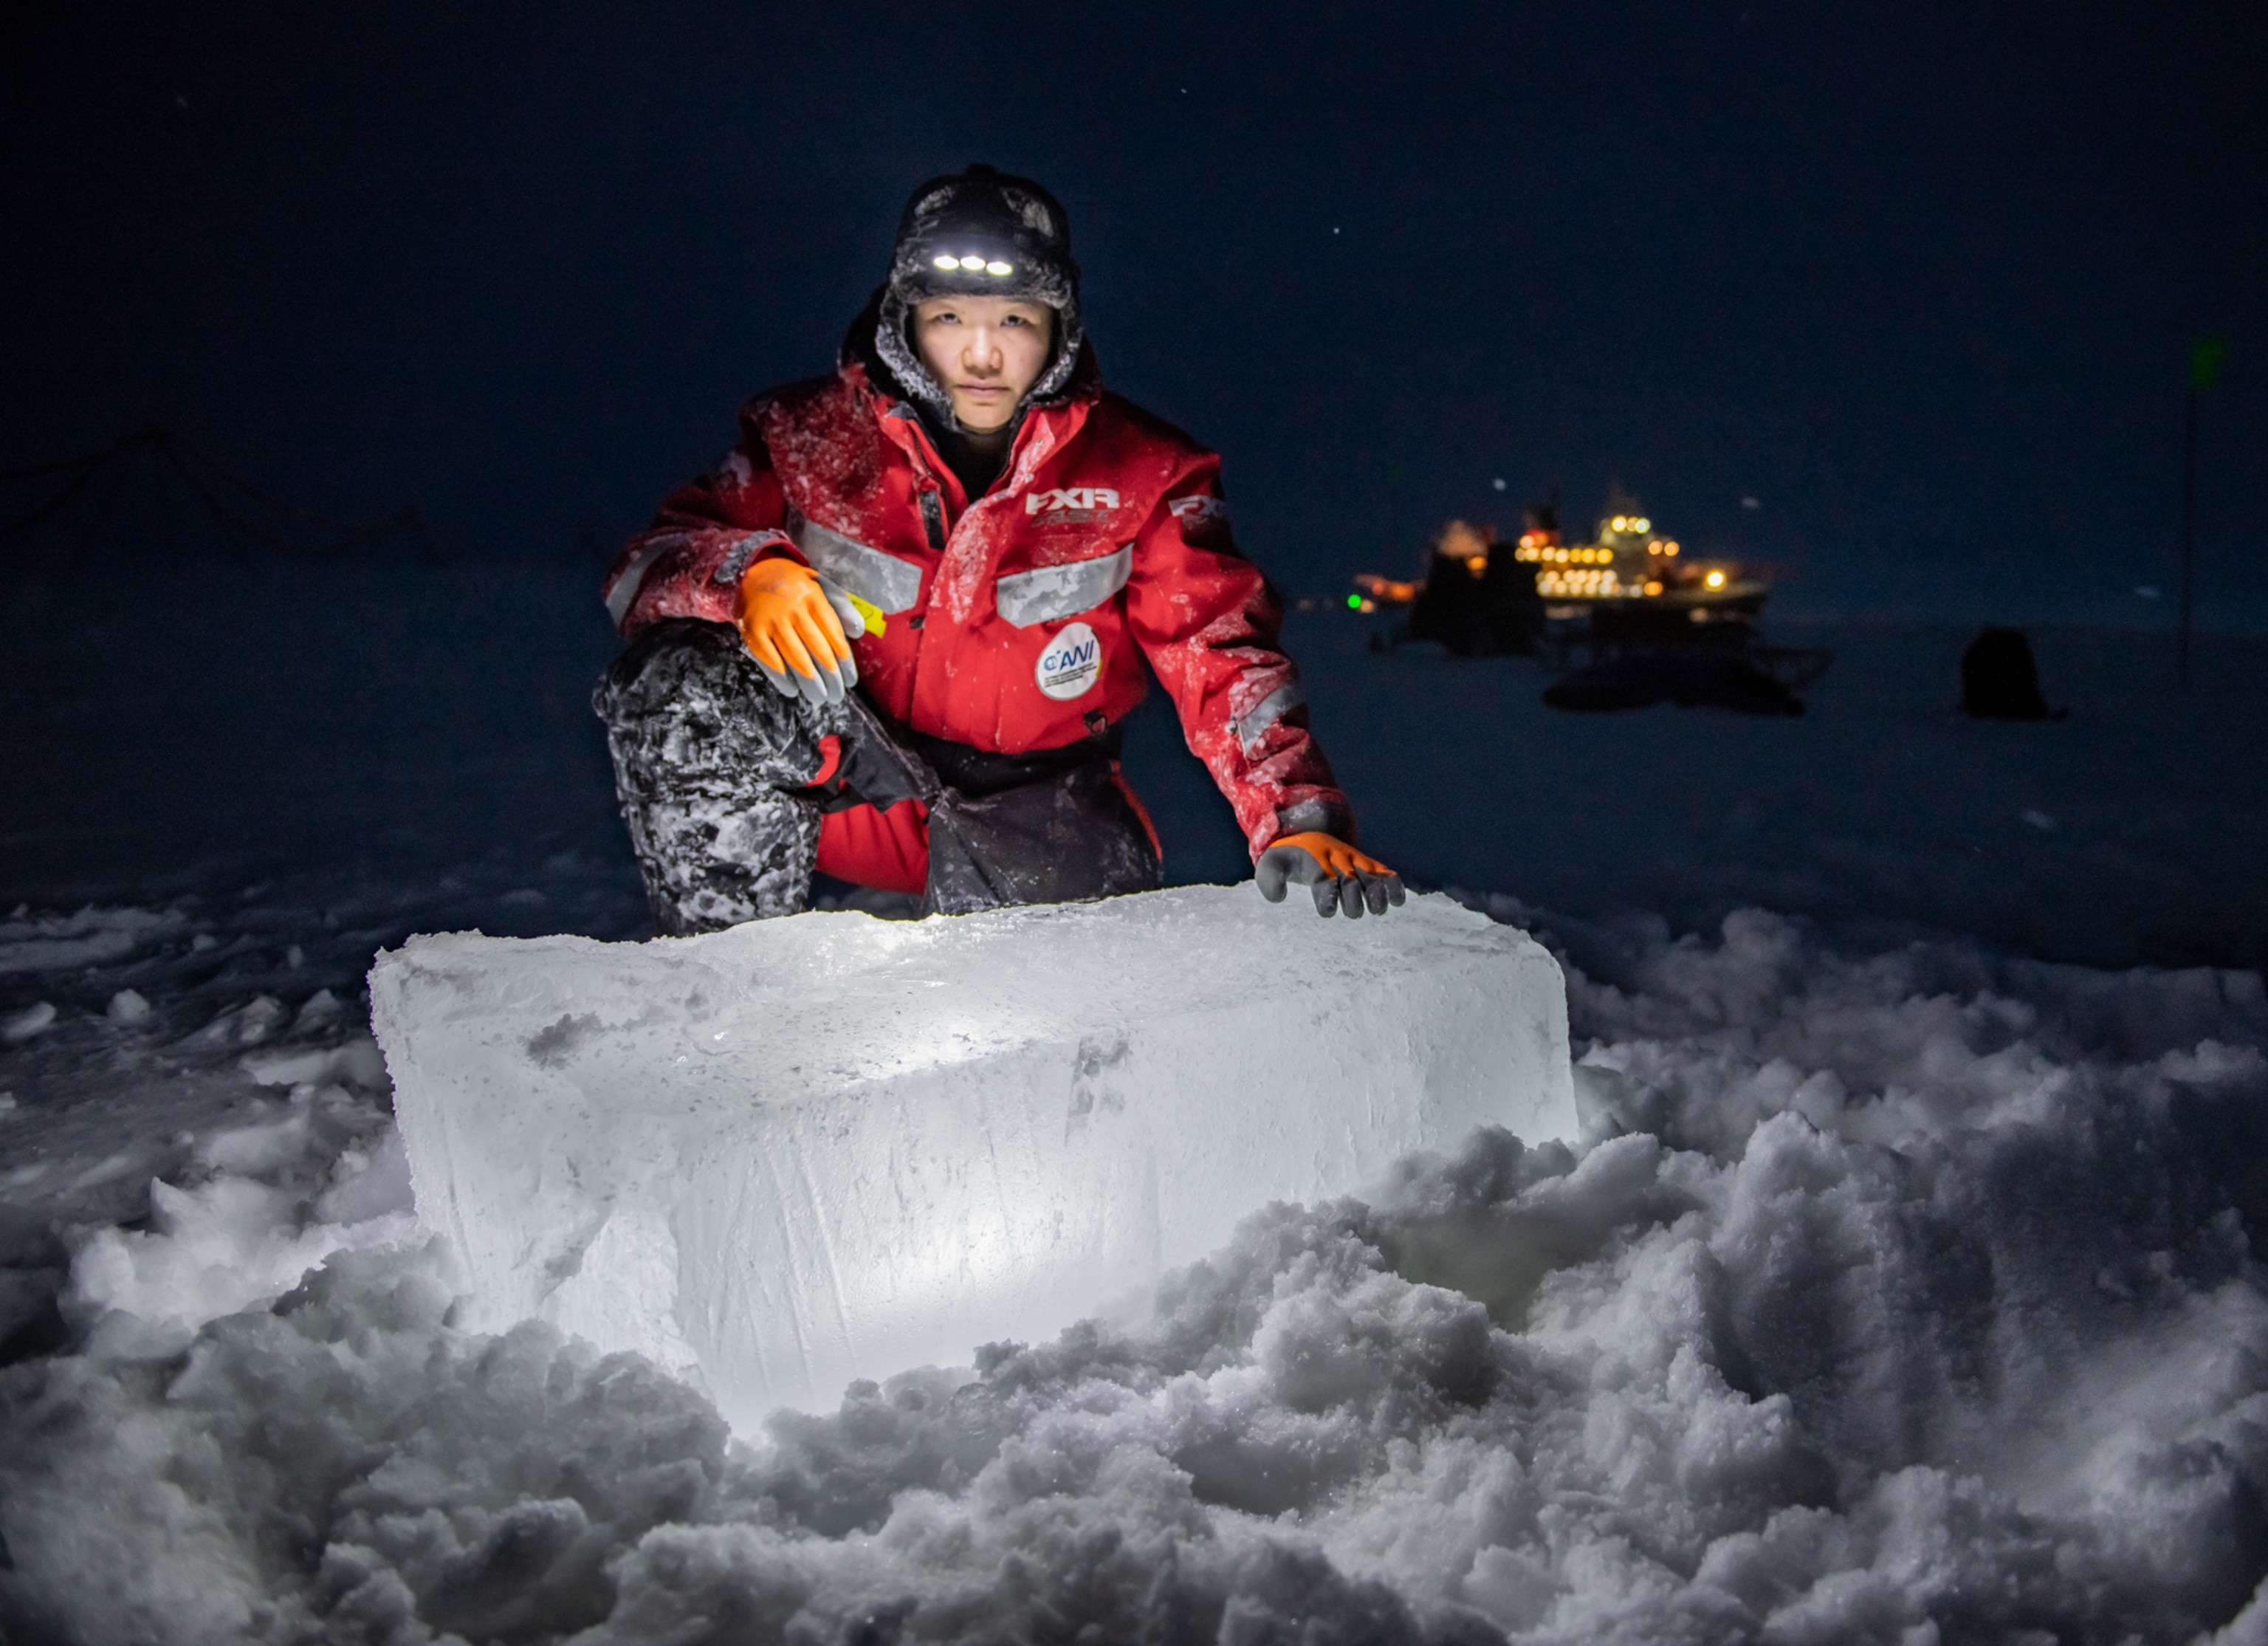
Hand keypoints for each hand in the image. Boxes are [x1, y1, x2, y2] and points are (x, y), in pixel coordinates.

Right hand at [737, 559, 863, 705]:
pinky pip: (770, 660)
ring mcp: (771, 621)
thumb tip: (857, 632)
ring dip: (809, 683)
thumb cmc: (795, 587)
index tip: (850, 681)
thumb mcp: (821, 586)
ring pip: (796, 658)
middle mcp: (792, 608)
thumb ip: (841, 606)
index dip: (844, 661)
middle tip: (837, 696)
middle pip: (817, 649)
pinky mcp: (753, 632)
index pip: (834, 634)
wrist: (754, 574)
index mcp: (813, 596)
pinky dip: (782, 678)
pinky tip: (793, 690)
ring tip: (819, 698)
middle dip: (830, 677)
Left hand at [1255, 832, 1405, 917]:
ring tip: (1379, 910)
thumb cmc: (1288, 859)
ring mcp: (1355, 859)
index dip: (1327, 894)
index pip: (1321, 877)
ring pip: (1370, 875)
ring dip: (1377, 893)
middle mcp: (1337, 857)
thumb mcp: (1271, 864)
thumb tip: (1279, 896)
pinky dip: (1393, 885)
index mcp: (1313, 857)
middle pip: (1349, 878)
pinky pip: (1383, 872)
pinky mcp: (1367, 863)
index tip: (1328, 912)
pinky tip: (1398, 901)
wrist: (1307, 834)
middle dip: (1354, 897)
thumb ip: (1270, 880)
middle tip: (1354, 913)